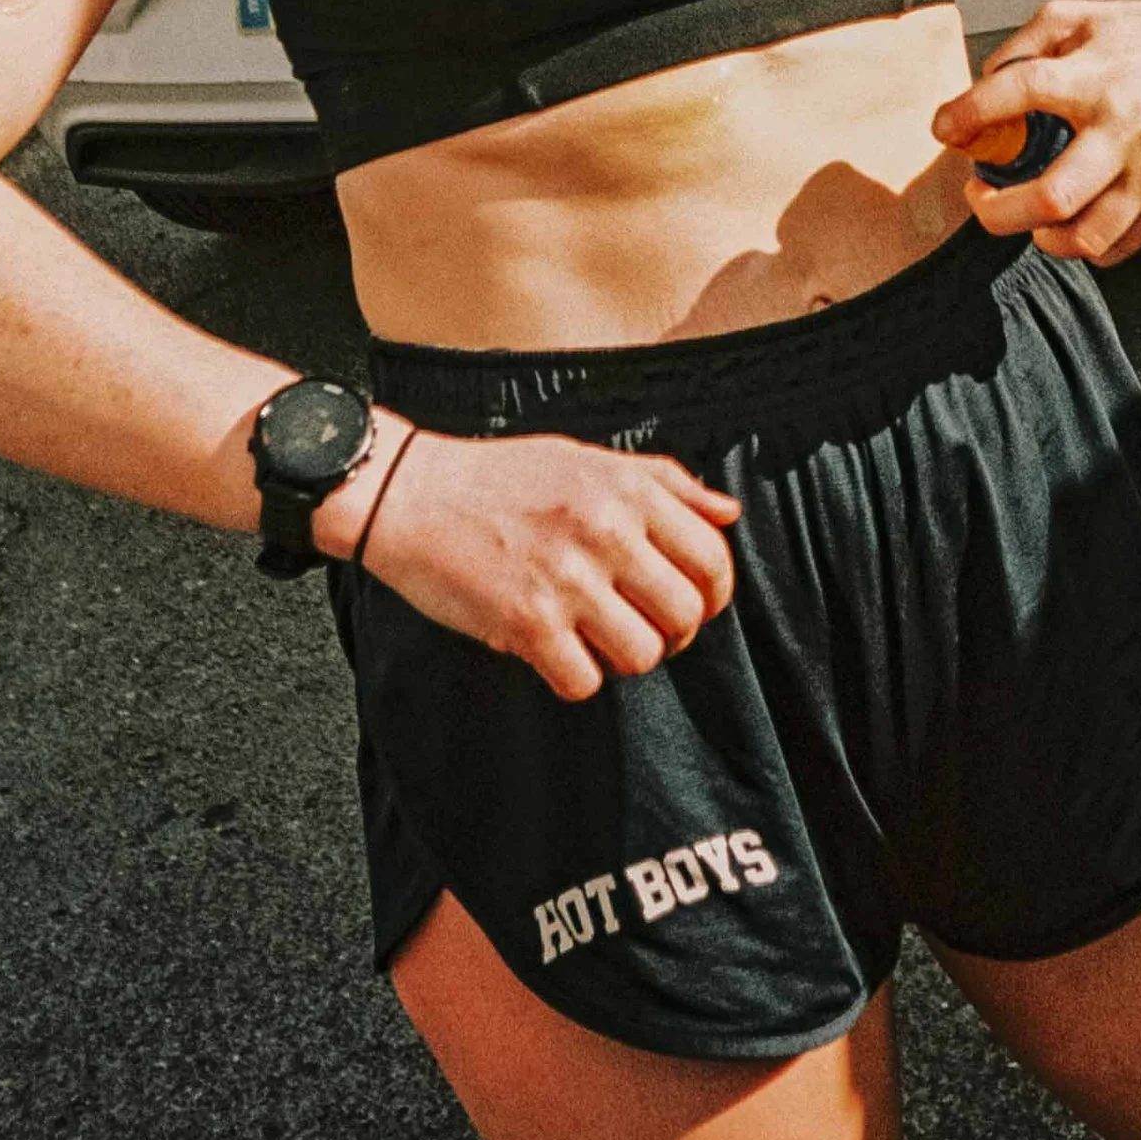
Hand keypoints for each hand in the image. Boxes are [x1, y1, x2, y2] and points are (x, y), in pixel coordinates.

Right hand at [349, 424, 741, 700]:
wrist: (410, 493)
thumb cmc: (502, 476)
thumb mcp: (589, 458)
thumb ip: (665, 482)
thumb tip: (730, 512)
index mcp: (627, 491)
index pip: (711, 559)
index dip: (713, 594)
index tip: (693, 604)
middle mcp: (606, 532)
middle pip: (686, 615)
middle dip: (675, 634)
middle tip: (646, 629)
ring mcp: (567, 580)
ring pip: (643, 655)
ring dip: (626, 658)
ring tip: (600, 640)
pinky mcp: (526, 622)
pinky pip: (585, 681)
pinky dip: (576, 677)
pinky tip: (557, 652)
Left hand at [933, 0, 1140, 264]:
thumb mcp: (1079, 16)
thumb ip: (1023, 46)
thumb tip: (983, 88)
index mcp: (1093, 75)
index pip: (1013, 94)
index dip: (968, 117)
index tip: (948, 130)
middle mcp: (1126, 125)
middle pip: (1048, 198)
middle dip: (996, 212)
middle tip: (981, 202)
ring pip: (1087, 236)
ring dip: (1043, 239)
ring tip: (1033, 222)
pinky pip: (1126, 243)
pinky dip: (1091, 244)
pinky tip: (1080, 224)